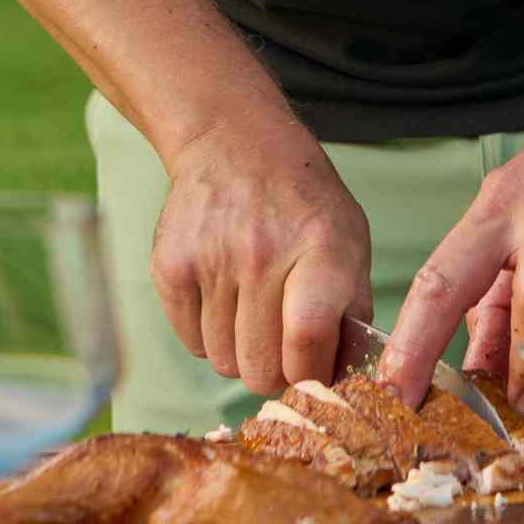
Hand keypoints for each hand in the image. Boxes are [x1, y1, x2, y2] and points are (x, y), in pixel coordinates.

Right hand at [151, 119, 370, 397]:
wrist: (234, 143)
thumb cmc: (302, 201)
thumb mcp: (350, 240)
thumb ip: (353, 310)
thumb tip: (344, 381)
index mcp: (320, 250)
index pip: (308, 340)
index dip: (313, 374)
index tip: (316, 369)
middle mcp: (262, 255)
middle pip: (261, 368)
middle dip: (276, 372)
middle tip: (283, 346)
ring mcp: (210, 260)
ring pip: (224, 362)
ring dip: (241, 352)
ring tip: (253, 311)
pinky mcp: (170, 267)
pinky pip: (192, 343)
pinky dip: (209, 335)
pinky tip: (225, 298)